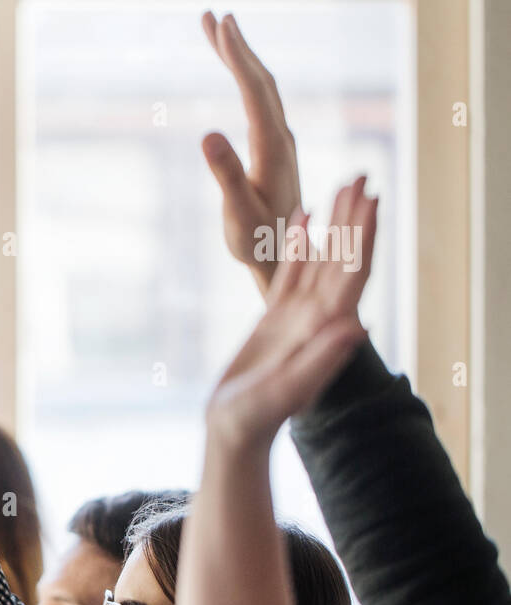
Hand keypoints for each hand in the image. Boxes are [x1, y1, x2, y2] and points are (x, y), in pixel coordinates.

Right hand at [201, 11, 302, 292]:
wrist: (285, 263)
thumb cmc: (258, 244)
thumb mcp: (239, 213)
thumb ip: (226, 174)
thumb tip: (206, 132)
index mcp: (273, 149)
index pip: (255, 91)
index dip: (237, 56)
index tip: (220, 24)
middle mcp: (281, 139)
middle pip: (261, 81)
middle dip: (236, 46)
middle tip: (211, 16)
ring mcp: (279, 143)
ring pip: (261, 89)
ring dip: (240, 58)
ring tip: (216, 33)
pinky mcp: (273, 151)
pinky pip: (259, 102)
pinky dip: (244, 78)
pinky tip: (236, 75)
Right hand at [206, 178, 376, 449]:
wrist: (232, 429)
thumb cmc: (255, 418)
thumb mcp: (286, 391)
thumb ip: (321, 361)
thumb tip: (357, 326)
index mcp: (326, 330)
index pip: (353, 274)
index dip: (364, 236)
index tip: (371, 199)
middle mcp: (319, 318)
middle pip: (343, 258)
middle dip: (355, 217)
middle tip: (364, 175)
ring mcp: (298, 316)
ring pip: (322, 259)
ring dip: (335, 223)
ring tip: (343, 185)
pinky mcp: (276, 318)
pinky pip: (291, 272)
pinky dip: (299, 244)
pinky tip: (304, 217)